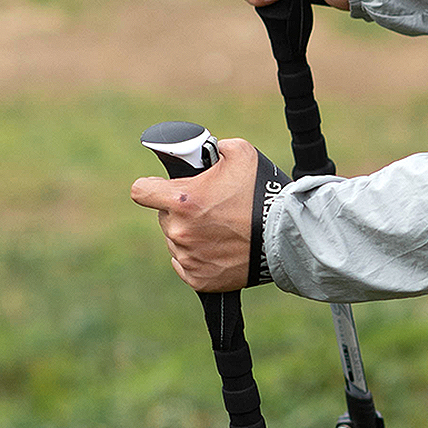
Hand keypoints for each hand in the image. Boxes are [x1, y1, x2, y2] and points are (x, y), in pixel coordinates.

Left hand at [130, 138, 257, 292]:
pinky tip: (219, 249)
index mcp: (182, 200)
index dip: (151, 187)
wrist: (286, 236)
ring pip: (177, 241)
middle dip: (181, 211)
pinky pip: (187, 265)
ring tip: (221, 230)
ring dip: (191, 234)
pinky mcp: (199, 279)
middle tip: (209, 208)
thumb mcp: (241, 153)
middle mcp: (179, 231)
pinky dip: (199, 258)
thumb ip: (216, 148)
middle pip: (165, 217)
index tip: (160, 188)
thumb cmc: (263, 193)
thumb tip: (210, 150)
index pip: (141, 191)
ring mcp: (188, 257)